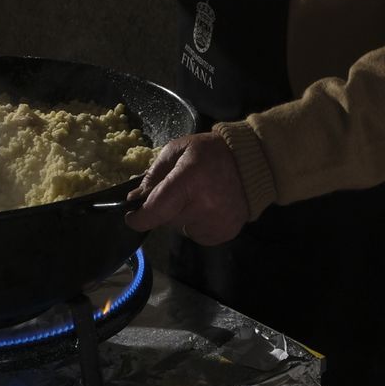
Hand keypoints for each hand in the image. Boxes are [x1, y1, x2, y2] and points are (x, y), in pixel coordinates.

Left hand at [125, 133, 248, 244]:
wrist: (252, 163)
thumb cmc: (210, 152)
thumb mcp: (178, 150)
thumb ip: (154, 174)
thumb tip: (136, 199)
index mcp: (189, 181)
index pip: (155, 211)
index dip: (139, 218)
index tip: (132, 217)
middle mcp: (204, 206)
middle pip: (166, 220)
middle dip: (164, 209)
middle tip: (177, 192)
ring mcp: (216, 222)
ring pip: (181, 229)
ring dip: (181, 217)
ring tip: (197, 197)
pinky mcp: (225, 233)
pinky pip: (198, 235)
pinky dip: (197, 224)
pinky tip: (208, 207)